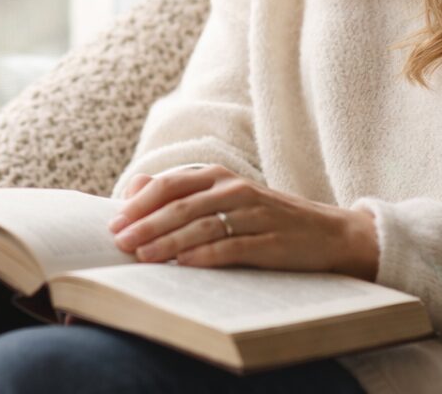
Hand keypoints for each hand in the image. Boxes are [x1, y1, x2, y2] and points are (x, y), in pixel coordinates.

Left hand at [108, 165, 379, 278]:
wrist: (329, 234)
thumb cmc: (264, 218)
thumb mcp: (223, 198)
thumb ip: (182, 194)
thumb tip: (132, 191)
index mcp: (217, 177)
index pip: (168, 185)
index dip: (138, 204)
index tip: (113, 225)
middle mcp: (233, 189)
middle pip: (180, 205)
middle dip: (145, 224)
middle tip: (119, 243)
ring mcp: (254, 214)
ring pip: (201, 225)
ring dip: (168, 241)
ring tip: (142, 257)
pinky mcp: (270, 241)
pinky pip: (232, 247)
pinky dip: (205, 255)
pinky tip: (183, 265)